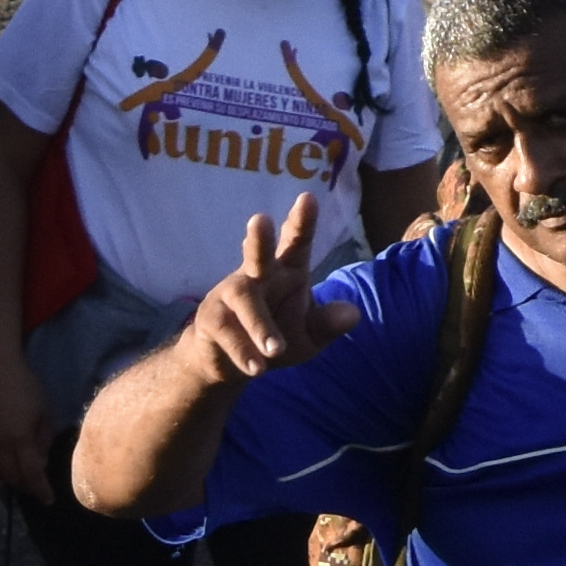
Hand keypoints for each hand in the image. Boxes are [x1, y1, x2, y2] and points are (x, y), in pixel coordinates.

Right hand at [0, 356, 57, 505]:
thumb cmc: (26, 386)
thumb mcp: (45, 411)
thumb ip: (44, 438)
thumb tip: (41, 460)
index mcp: (20, 439)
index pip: (32, 474)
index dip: (41, 490)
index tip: (50, 500)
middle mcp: (0, 446)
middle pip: (13, 478)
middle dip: (27, 487)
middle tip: (39, 490)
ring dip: (12, 482)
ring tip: (25, 482)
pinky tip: (6, 470)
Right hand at [197, 196, 362, 378]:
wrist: (232, 364)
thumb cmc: (277, 338)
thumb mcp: (309, 336)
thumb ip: (328, 324)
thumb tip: (354, 314)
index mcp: (287, 271)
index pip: (296, 242)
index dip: (302, 221)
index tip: (307, 198)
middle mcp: (257, 276)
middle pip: (256, 254)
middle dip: (259, 238)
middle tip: (259, 220)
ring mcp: (230, 295)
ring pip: (243, 298)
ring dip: (260, 324)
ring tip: (276, 349)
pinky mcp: (211, 319)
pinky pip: (227, 331)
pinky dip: (243, 350)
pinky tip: (257, 368)